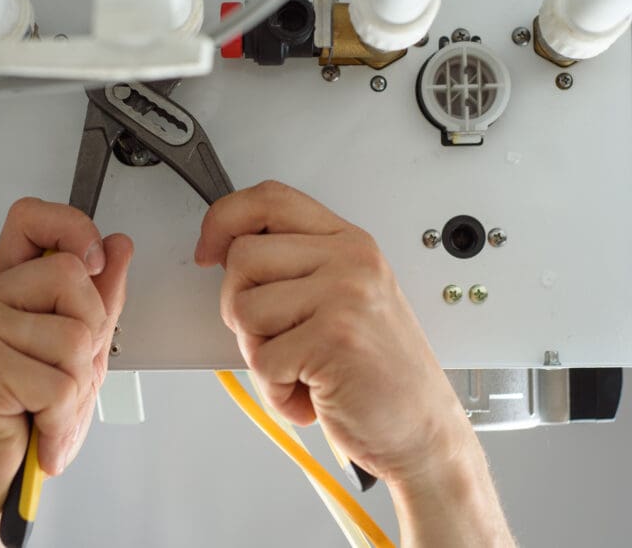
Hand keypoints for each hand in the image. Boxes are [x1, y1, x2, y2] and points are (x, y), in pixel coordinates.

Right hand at [0, 198, 132, 544]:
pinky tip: (39, 431)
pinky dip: (61, 420)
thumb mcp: (71, 355)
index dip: (72, 227)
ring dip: (76, 389)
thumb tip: (118, 248)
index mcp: (6, 288)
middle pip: (73, 277)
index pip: (33, 218)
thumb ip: (96, 300)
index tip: (93, 261)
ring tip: (46, 409)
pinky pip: (59, 382)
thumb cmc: (16, 420)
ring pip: (75, 335)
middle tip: (62, 376)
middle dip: (90, 336)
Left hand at [195, 181, 470, 484]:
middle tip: (278, 339)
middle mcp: (350, 260)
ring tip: (301, 368)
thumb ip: (296, 269)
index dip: (224, 219)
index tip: (208, 251)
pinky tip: (312, 393)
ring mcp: (345, 295)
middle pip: (242, 257)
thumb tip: (224, 252)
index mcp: (348, 243)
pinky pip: (263, 360)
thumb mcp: (344, 300)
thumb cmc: (378, 374)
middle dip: (240, 307)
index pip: (269, 199)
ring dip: (260, 354)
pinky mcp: (335, 338)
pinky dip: (277, 391)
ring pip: (244, 308)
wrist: (423, 432)